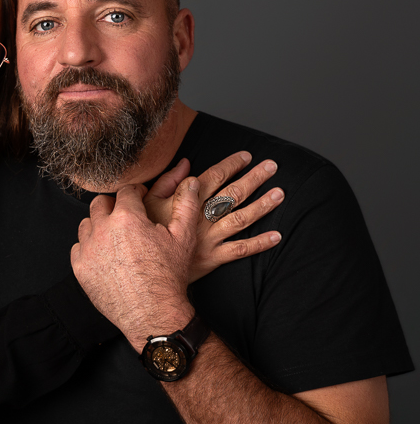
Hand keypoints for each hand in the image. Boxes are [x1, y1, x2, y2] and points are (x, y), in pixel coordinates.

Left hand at [71, 180, 199, 350]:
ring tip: (115, 236)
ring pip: (87, 223)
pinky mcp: (80, 267)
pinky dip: (89, 247)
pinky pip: (78, 247)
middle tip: (126, 216)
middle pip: (100, 203)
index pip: (125, 191)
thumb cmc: (168, 277)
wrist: (153, 314)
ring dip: (99, 225)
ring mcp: (88, 249)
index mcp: (127, 217)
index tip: (140, 200)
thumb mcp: (183, 237)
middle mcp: (103, 229)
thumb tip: (190, 182)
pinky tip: (105, 254)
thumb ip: (186, 205)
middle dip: (114, 205)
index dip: (135, 193)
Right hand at [145, 152, 283, 282]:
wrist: (144, 266)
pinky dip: (259, 244)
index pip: (214, 177)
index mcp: (187, 202)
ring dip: (262, 206)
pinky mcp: (213, 258)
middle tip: (272, 167)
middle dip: (254, 179)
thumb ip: (168, 182)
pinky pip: (240, 250)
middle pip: (232, 194)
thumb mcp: (148, 202)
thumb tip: (185, 164)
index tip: (246, 156)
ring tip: (279, 194)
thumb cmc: (144, 232)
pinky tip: (276, 236)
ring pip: (240, 219)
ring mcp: (210, 238)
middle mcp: (202, 218)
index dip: (231, 165)